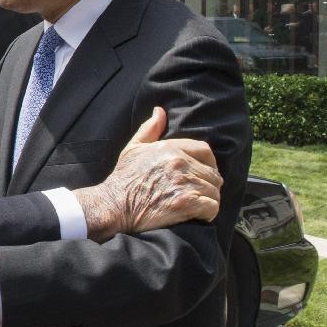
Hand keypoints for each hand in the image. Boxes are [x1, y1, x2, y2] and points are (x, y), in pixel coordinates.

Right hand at [77, 107, 222, 241]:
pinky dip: (207, 214)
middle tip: (196, 194)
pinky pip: (212, 207)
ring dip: (207, 200)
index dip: (208, 163)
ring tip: (195, 206)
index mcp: (170, 148)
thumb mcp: (133, 149)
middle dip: (207, 184)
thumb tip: (160, 111)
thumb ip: (149, 129)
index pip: (205, 151)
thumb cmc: (123, 178)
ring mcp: (184, 183)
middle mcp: (179, 163)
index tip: (202, 174)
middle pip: (213, 174)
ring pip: (214, 191)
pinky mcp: (187, 204)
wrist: (113, 206)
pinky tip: (197, 215)